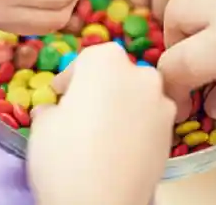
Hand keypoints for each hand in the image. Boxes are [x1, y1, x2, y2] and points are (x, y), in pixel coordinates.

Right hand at [28, 43, 174, 204]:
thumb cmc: (64, 156)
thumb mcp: (43, 122)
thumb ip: (52, 106)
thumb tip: (55, 110)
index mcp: (106, 60)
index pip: (86, 59)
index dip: (70, 78)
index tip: (60, 94)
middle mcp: (140, 73)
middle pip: (116, 73)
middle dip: (99, 89)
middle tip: (80, 113)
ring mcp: (162, 103)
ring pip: (136, 96)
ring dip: (120, 107)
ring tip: (100, 134)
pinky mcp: (172, 134)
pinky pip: (149, 120)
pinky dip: (136, 128)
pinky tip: (118, 149)